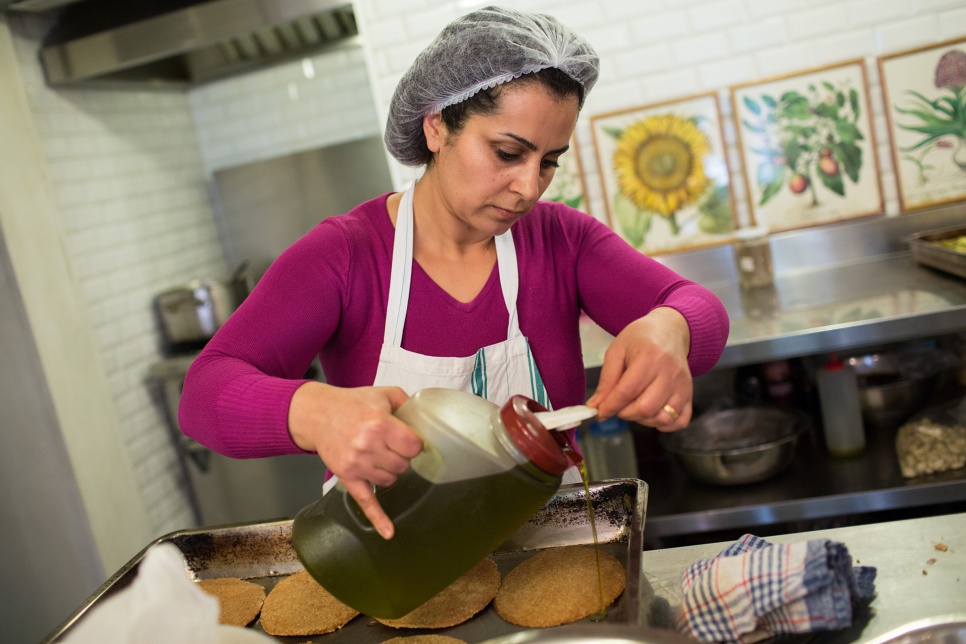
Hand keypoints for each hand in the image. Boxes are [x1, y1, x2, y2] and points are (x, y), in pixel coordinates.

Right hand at [288, 382, 422, 538]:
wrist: (317, 414)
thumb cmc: (352, 404)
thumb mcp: (383, 394)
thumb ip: (408, 403)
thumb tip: (428, 417)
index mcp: (379, 424)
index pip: (413, 447)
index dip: (415, 444)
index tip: (410, 440)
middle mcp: (367, 446)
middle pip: (403, 465)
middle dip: (402, 456)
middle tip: (391, 445)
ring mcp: (356, 464)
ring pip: (390, 480)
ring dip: (390, 471)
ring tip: (380, 456)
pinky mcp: (347, 477)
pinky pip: (366, 502)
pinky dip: (378, 519)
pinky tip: (388, 532)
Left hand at [586, 307, 691, 430]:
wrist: (669, 330)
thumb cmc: (639, 338)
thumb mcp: (617, 351)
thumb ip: (606, 380)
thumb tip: (595, 406)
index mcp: (649, 356)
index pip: (627, 391)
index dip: (610, 406)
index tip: (600, 412)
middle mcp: (670, 372)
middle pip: (646, 408)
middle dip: (625, 413)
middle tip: (618, 406)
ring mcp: (683, 385)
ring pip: (662, 418)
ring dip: (643, 420)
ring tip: (634, 407)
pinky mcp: (690, 394)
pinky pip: (680, 421)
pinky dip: (664, 425)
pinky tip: (652, 414)